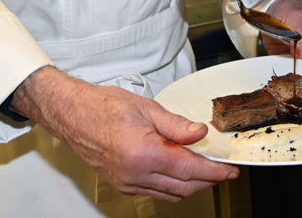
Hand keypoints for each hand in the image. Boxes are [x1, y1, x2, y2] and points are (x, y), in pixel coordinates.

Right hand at [14, 67, 237, 200]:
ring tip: (205, 170)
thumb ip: (176, 125)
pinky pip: (154, 192)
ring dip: (190, 185)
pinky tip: (179, 172)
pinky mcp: (122, 184)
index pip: (189, 169)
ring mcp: (127, 183)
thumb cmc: (103, 107)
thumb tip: (199, 133)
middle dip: (207, 181)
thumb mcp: (147, 108)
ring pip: (170, 194)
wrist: (73, 114)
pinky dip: (172, 186)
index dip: (213, 171)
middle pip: (183, 187)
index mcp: (144, 154)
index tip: (228, 170)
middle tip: (221, 170)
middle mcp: (135, 174)